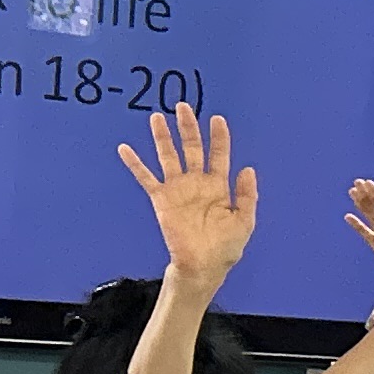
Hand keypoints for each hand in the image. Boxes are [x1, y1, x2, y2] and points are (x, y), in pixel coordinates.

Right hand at [117, 106, 259, 286]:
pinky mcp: (162, 200)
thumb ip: (247, 195)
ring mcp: (178, 189)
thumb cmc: (225, 248)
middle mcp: (197, 183)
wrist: (203, 267)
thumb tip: (248, 168)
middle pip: (192, 148)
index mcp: (218, 186)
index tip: (217, 119)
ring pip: (169, 156)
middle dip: (188, 127)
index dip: (219, 137)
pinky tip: (125, 149)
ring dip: (163, 137)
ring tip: (157, 117)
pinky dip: (135, 164)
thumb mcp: (244, 222)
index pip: (218, 154)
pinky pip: (146, 178)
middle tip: (183, 106)